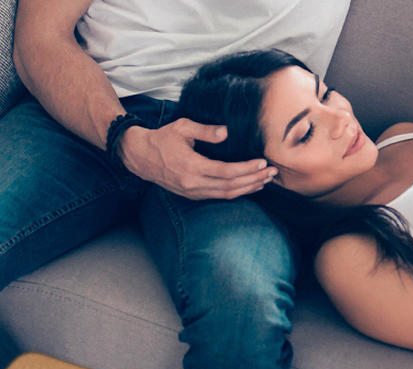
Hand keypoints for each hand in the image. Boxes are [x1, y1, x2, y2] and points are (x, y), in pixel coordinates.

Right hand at [117, 118, 277, 199]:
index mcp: (192, 166)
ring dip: (248, 188)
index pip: (226, 172)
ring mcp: (193, 192)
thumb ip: (205, 130)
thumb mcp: (182, 127)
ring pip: (227, 194)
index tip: (262, 163)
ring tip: (266, 180)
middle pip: (231, 186)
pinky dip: (237, 192)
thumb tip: (226, 132)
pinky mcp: (193, 195)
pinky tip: (250, 186)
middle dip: (254, 180)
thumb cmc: (162, 139)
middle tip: (272, 173)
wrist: (140, 157)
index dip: (246, 169)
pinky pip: (219, 196)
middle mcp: (194, 183)